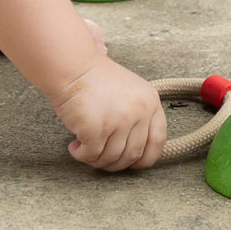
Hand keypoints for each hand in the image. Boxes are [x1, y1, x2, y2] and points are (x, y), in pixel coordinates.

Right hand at [50, 56, 166, 170]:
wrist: (72, 66)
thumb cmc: (96, 79)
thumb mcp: (130, 92)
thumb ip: (138, 117)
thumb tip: (136, 155)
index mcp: (151, 102)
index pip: (158, 140)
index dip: (146, 158)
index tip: (132, 163)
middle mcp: (139, 111)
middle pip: (133, 155)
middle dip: (115, 163)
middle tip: (100, 157)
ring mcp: (119, 121)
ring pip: (112, 158)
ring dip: (96, 160)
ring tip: (85, 149)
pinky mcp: (97, 129)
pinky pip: (92, 155)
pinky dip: (82, 155)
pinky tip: (75, 147)